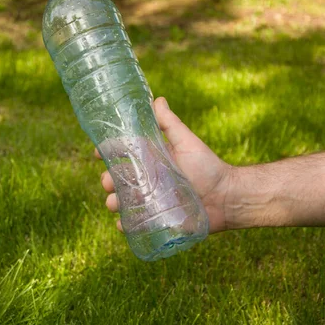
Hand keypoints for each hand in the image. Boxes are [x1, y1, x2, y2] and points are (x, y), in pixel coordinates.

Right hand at [96, 97, 232, 233]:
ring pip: (121, 202)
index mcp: (150, 159)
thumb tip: (157, 99)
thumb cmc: (208, 167)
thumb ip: (170, 124)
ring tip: (115, 204)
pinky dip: (126, 225)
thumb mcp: (187, 142)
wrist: (226, 198)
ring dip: (113, 202)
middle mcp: (147, 179)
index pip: (122, 154)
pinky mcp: (156, 219)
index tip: (98, 153)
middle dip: (108, 180)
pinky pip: (135, 224)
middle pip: (117, 179)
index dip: (107, 152)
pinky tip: (125, 224)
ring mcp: (150, 201)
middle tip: (109, 182)